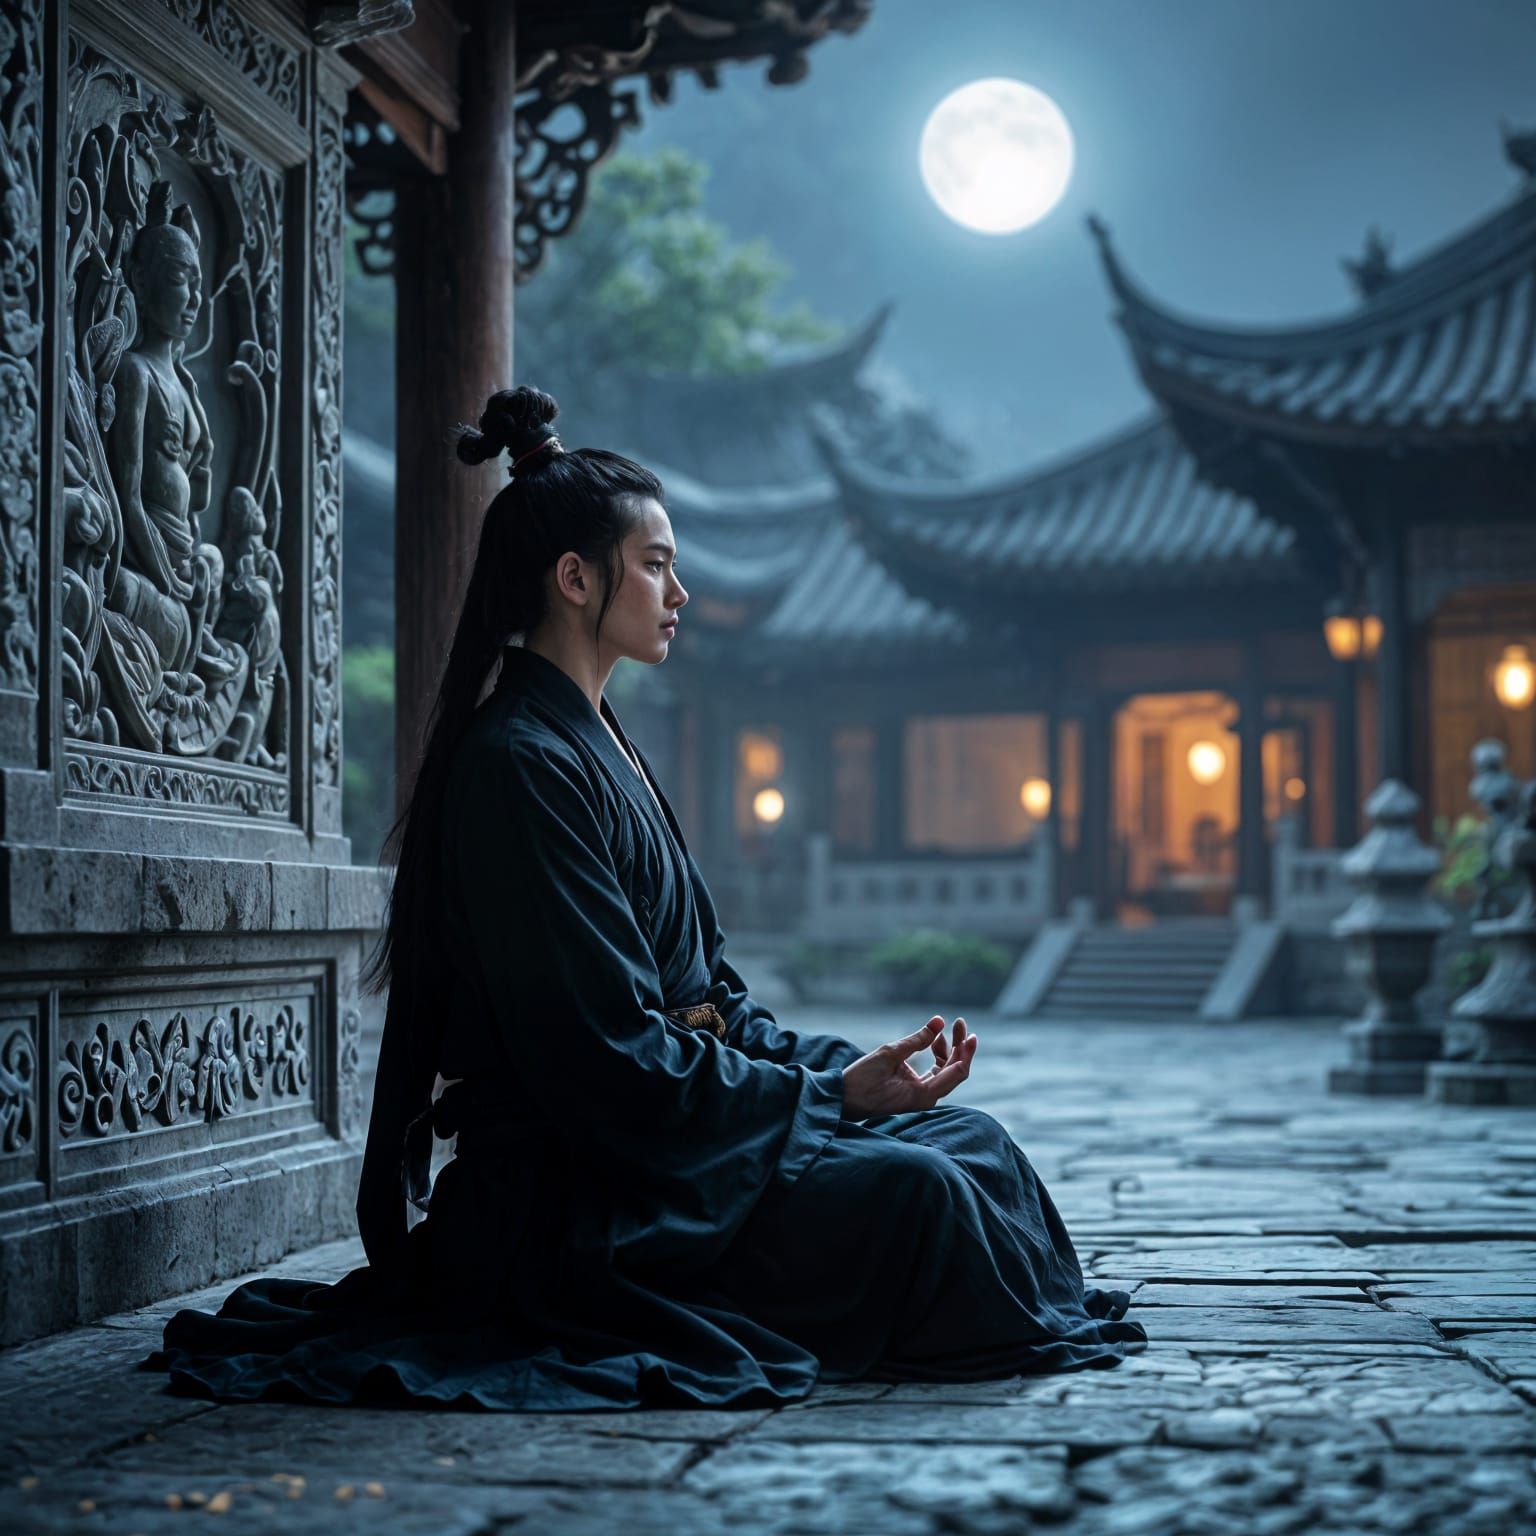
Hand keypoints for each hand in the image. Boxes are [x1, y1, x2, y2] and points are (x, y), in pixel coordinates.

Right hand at [840, 1016, 976, 1120]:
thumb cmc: (861, 1080)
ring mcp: (921, 1096)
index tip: (969, 1032)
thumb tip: (939, 1021)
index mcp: (924, 1095)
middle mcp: (927, 1098)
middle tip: (960, 1023)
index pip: (957, 1072)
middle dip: (959, 1046)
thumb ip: (917, 1039)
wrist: (842, 1099)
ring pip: (946, 1072)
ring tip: (947, 1029)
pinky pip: (934, 1074)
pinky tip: (934, 1042)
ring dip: (949, 1050)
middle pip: (954, 1071)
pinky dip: (937, 1057)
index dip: (965, 1051)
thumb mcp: (888, 1054)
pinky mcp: (914, 1091)